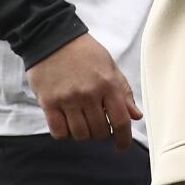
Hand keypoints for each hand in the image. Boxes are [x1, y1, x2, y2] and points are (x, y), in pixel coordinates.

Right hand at [26, 34, 142, 150]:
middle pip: (100, 131)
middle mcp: (89, 94)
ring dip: (84, 134)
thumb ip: (124, 92)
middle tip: (98, 122)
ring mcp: (68, 99)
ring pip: (80, 135)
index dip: (124, 139)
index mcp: (108, 84)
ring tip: (82, 121)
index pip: (121, 121)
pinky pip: (59, 132)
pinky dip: (65, 133)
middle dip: (102, 133)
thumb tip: (136, 116)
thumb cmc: (84, 52)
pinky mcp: (49, 103)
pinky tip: (67, 122)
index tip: (122, 146)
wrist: (53, 38)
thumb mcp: (110, 67)